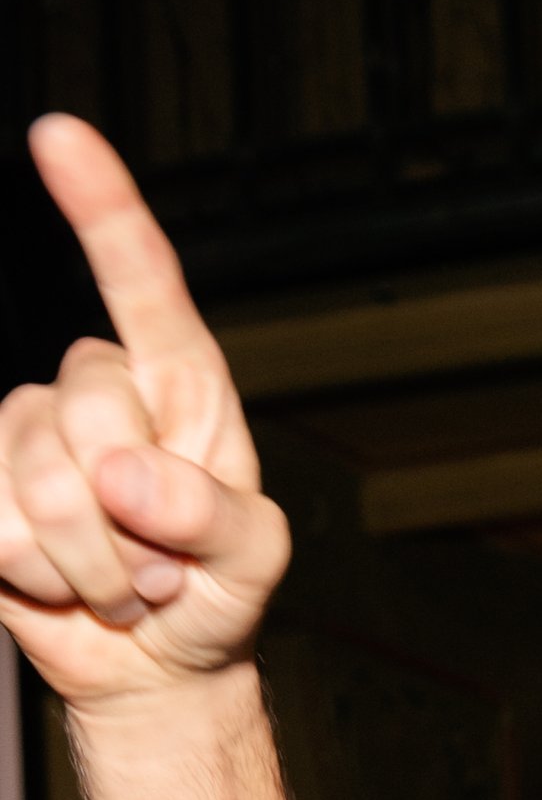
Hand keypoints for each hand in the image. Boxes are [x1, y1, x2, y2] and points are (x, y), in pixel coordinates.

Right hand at [0, 119, 289, 706]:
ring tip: (122, 580)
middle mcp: (95, 391)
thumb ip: (216, 516)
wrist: (155, 665)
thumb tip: (128, 476)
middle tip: (162, 565)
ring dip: (91, 563)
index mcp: (178, 384)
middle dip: (132, 520)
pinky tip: (64, 583)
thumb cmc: (216, 594)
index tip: (58, 134)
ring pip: (38, 483)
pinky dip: (38, 576)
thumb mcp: (254, 561)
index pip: (142, 281)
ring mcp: (28, 434)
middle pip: (86, 416)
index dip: (100, 206)